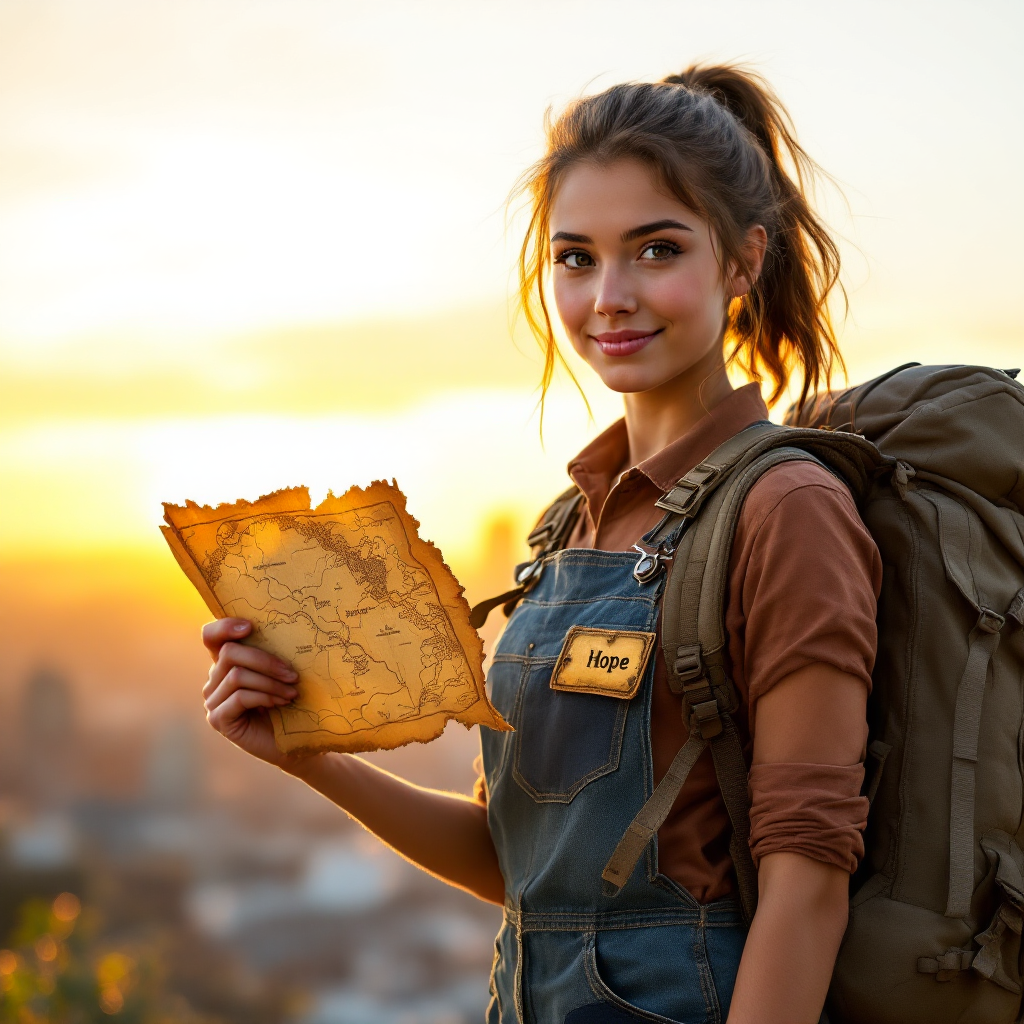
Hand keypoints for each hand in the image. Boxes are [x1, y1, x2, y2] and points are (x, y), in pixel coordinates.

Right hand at [201, 618, 313, 771]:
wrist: (295, 742)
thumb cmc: (291, 702)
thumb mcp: (282, 673)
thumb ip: (272, 653)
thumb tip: (286, 630)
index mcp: (228, 663)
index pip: (211, 637)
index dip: (224, 626)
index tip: (250, 626)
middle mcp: (215, 680)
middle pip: (230, 653)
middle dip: (265, 660)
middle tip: (293, 674)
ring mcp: (213, 700)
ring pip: (237, 676)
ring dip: (270, 682)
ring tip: (292, 692)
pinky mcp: (218, 719)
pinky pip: (239, 697)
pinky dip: (264, 697)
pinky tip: (281, 702)